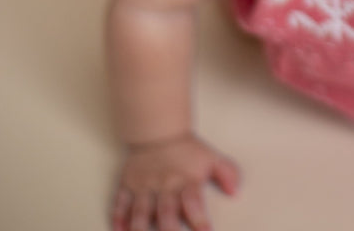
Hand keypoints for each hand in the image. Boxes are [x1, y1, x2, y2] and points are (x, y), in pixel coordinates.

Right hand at [110, 133, 239, 230]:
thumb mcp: (212, 158)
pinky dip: (118, 218)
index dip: (199, 219)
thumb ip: (227, 173)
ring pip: (140, 211)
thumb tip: (235, 191)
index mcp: (186, 181)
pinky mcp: (127, 186)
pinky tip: (120, 230)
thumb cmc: (187, 151)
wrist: (159, 132)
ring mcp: (143, 187)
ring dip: (140, 228)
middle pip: (166, 212)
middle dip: (168, 230)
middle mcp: (164, 187)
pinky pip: (120, 203)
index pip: (193, 202)